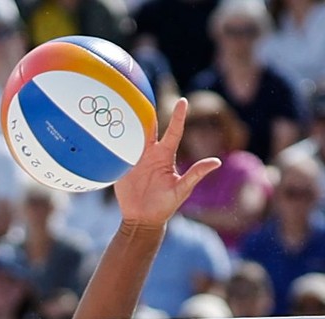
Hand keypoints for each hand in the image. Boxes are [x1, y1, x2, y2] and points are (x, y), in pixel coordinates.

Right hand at [116, 98, 220, 228]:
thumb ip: (196, 174)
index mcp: (165, 156)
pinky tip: (106, 126)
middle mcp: (150, 152)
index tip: (183, 101)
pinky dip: (112, 139)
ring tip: (123, 102)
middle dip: (146, 110)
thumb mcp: (181, 190)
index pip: (173, 132)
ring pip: (130, 134)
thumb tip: (217, 162)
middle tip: (144, 91)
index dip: (178, 116)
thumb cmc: (165, 206)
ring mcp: (133, 158)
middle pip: (148, 127)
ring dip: (127, 121)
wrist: (142, 219)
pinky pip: (116, 150)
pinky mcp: (119, 165)